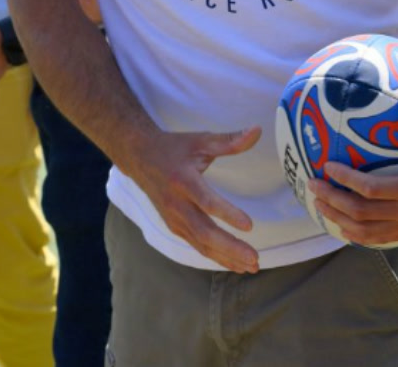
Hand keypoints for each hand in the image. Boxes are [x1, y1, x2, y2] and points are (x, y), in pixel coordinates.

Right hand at [122, 127, 261, 273]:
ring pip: (201, 244)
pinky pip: (196, 245)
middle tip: (254, 259)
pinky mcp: (174, 226)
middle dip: (230, 248)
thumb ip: (230, 140)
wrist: (140, 158)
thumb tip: (257, 130)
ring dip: (226, 257)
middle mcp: (176, 204)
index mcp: (183, 180)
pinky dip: (216, 257)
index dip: (227, 214)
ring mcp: (174, 219)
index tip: (250, 225)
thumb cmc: (174, 148)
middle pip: (204, 232)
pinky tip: (234, 263)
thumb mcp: (201, 140)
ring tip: (251, 266)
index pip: (206, 201)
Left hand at [310, 94, 397, 245]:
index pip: (372, 190)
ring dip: (339, 220)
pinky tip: (343, 223)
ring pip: (366, 233)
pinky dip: (357, 234)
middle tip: (312, 186)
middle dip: (333, 202)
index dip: (346, 181)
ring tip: (320, 206)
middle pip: (361, 214)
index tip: (326, 167)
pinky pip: (378, 239)